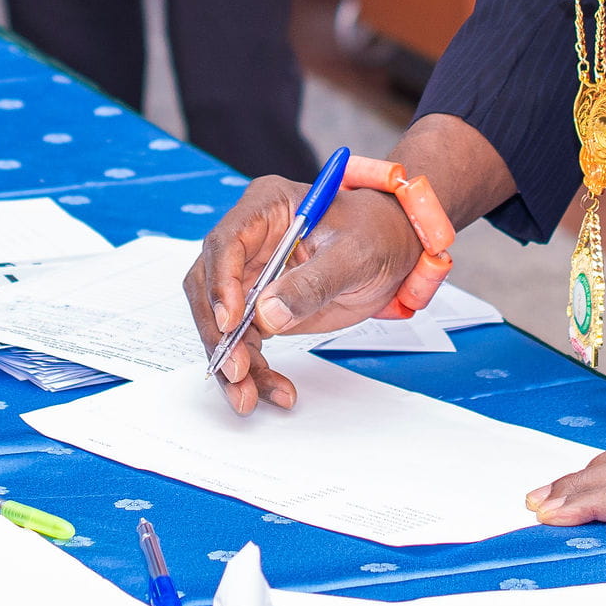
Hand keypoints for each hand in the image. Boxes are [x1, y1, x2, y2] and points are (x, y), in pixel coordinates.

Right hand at [185, 176, 418, 413]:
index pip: (225, 243)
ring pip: (222, 324)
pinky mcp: (261, 307)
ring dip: (232, 362)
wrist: (394, 248)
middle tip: (235, 371)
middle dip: (218, 334)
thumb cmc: (375, 234)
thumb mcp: (353, 254)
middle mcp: (249, 242)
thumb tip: (267, 314)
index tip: (230, 322)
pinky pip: (246, 342)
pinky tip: (272, 390)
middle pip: (210, 288)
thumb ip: (312, 283)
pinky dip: (254, 370)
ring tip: (249, 397)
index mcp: (265, 208)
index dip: (221, 283)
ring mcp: (252, 276)